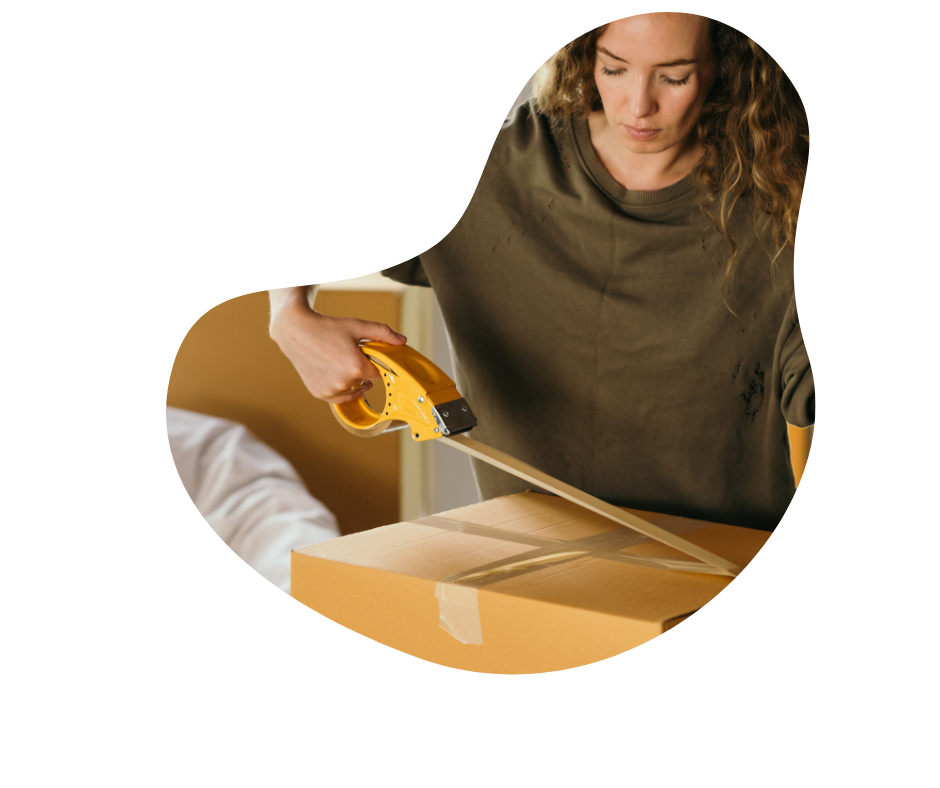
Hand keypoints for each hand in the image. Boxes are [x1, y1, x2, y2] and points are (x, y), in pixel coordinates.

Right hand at [269, 293, 406, 403]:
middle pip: (364, 380)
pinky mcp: (320, 394)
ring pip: (352, 389)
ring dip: (350, 379)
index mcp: (356, 367)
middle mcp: (343, 382)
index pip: (379, 373)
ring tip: (338, 361)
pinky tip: (334, 372)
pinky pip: (338, 396)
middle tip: (348, 354)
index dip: (376, 365)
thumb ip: (383, 334)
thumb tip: (402, 341)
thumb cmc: (326, 328)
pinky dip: (339, 387)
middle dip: (361, 369)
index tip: (371, 359)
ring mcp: (330, 391)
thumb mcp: (358, 326)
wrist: (296, 332)